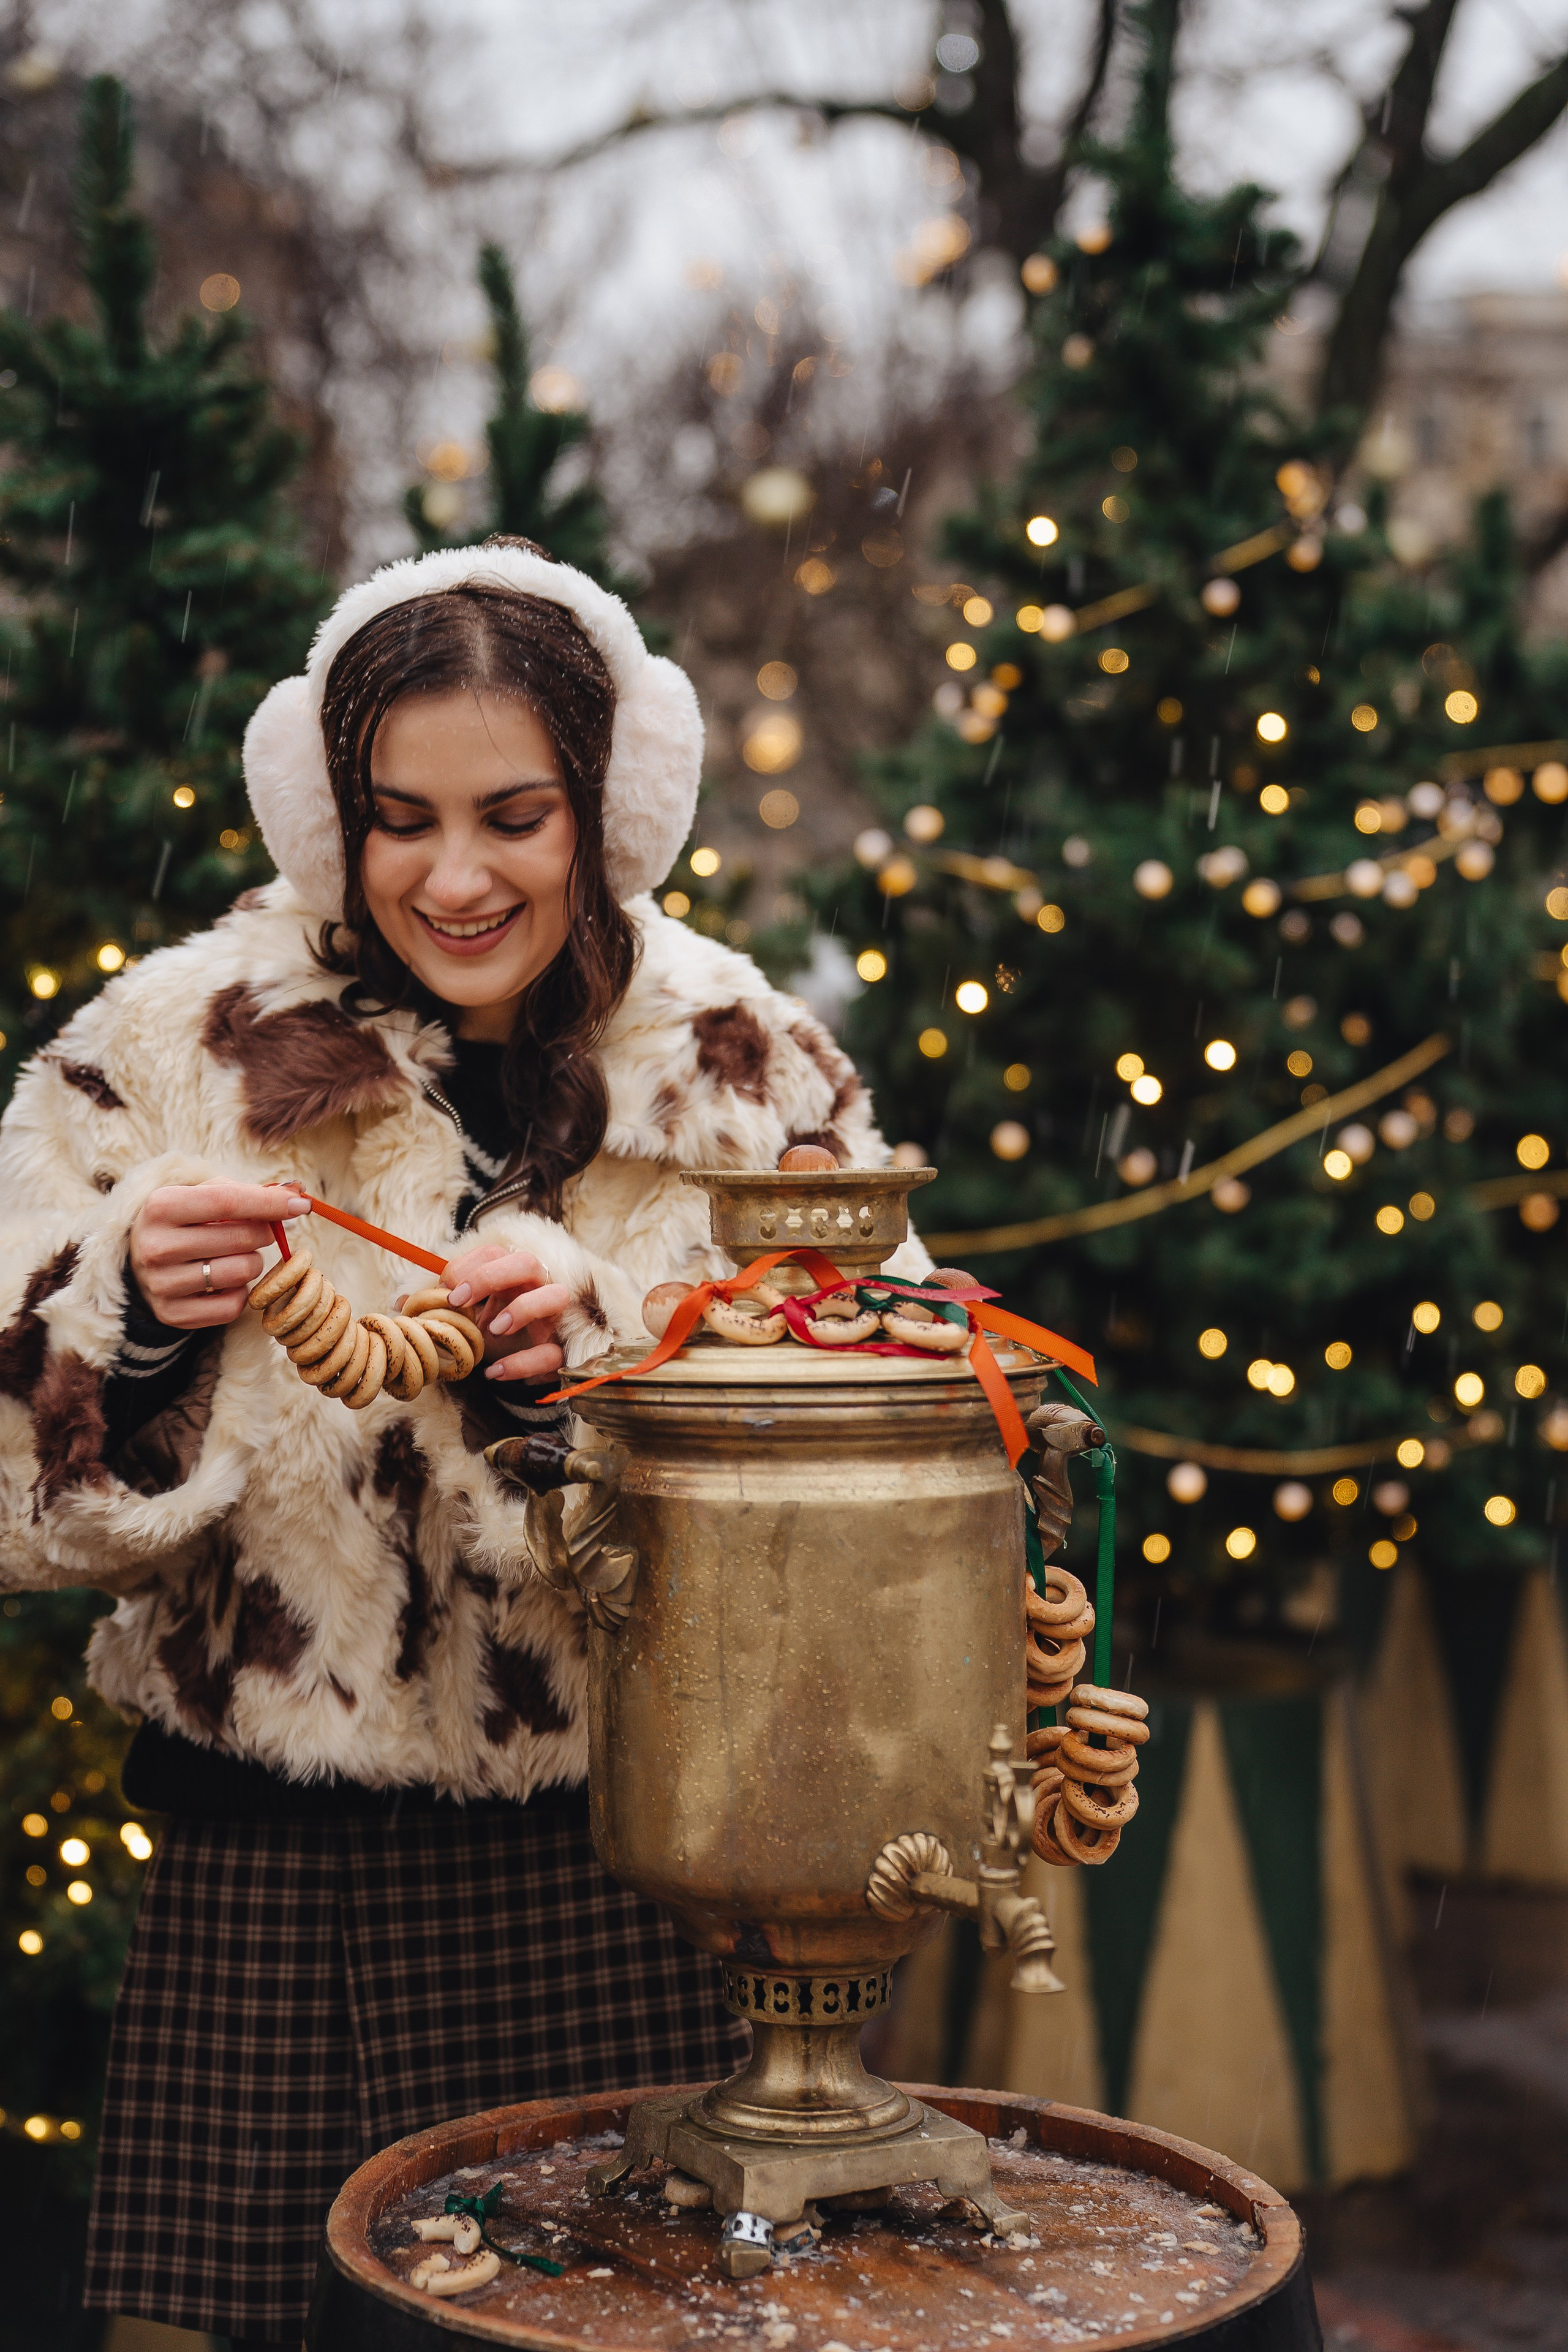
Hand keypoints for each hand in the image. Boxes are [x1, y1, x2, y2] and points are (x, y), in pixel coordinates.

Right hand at [129, 1182, 312, 1329]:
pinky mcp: (173, 1314)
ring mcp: (162, 1284)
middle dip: (263, 1233)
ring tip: (238, 1255)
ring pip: (243, 1272)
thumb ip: (249, 1192)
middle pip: (242, 1238)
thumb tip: (298, 1195)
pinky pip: (234, 1305)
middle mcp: (156, 1246)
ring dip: (254, 1262)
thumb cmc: (186, 1221)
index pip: (228, 1201)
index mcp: (161, 1206)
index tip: (301, 1205)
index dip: (271, 1203)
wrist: (140, 1262)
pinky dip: (241, 1291)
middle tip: (258, 1232)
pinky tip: (226, 1280)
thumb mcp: (205, 1195)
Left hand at [439, 1241, 573, 1383]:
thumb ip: (439, 1310)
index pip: (495, 1253)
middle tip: (458, 1300)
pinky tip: (496, 1371)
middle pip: (527, 1262)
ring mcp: (554, 1318)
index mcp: (512, 1277)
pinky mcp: (561, 1351)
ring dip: (523, 1308)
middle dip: (490, 1276)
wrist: (526, 1368)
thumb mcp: (467, 1321)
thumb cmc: (498, 1336)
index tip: (445, 1287)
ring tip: (494, 1328)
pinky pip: (552, 1353)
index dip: (469, 1265)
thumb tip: (400, 1302)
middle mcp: (538, 1289)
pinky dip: (523, 1363)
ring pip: (556, 1296)